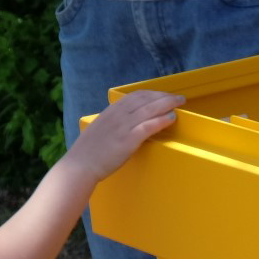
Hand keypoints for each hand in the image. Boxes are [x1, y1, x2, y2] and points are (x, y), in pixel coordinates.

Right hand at [65, 88, 184, 181]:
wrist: (80, 165)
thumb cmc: (89, 152)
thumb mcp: (100, 130)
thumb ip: (112, 124)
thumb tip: (124, 123)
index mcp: (110, 111)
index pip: (135, 96)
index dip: (152, 93)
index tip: (162, 95)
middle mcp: (117, 115)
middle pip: (145, 99)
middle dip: (163, 96)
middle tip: (178, 97)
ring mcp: (123, 127)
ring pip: (149, 109)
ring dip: (167, 104)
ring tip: (179, 104)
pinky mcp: (128, 140)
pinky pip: (148, 126)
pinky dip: (161, 120)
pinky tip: (171, 118)